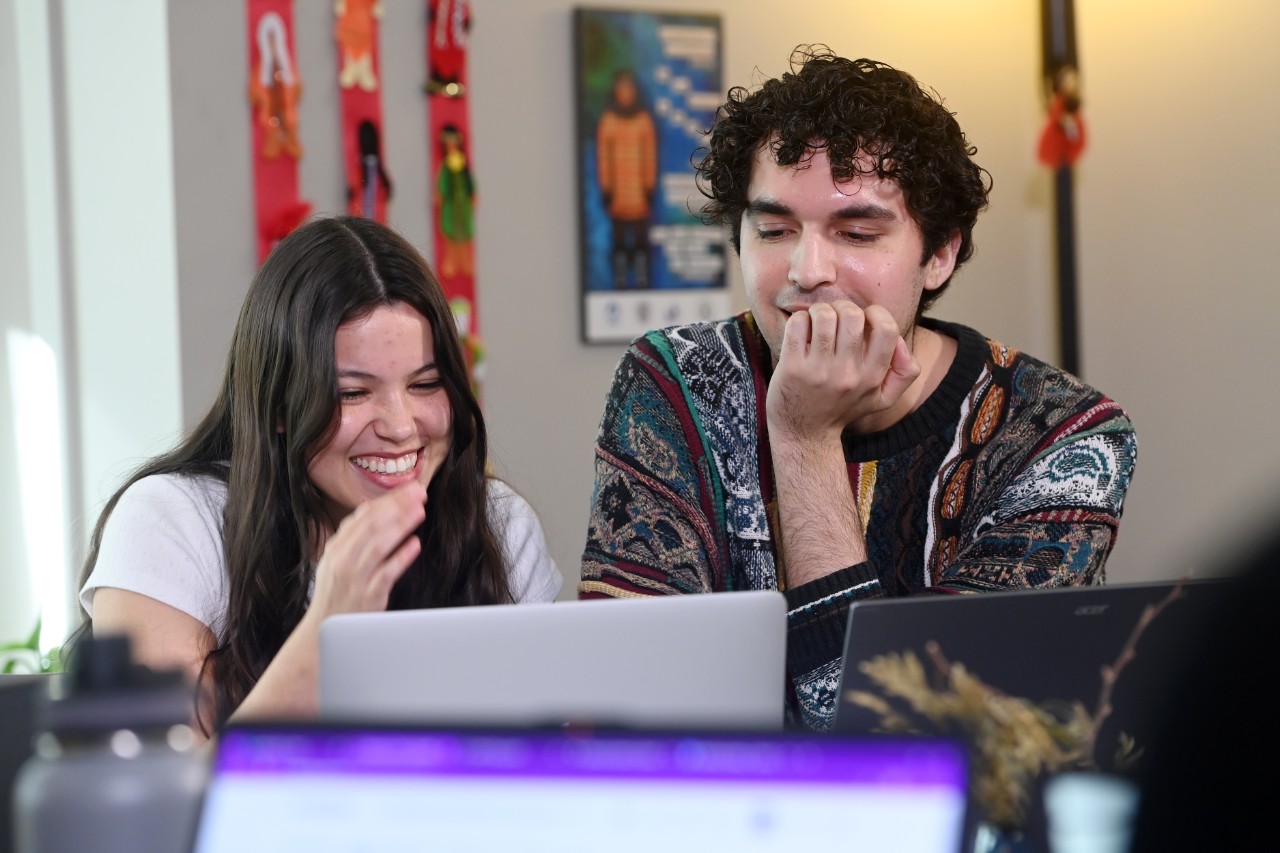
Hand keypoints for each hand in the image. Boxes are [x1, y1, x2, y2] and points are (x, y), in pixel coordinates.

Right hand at [306, 482, 426, 623]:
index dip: (388, 500)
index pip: (364, 516)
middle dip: (397, 506)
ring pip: (379, 545)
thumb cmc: (336, 591)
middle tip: (419, 493)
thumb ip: (352, 534)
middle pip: (372, 526)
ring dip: (401, 525)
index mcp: (336, 547)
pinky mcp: (369, 596)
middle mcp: (344, 560)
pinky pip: (386, 573)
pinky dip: (401, 557)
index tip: (409, 488)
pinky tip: (415, 544)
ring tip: (420, 511)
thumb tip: (369, 507)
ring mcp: (356, 578)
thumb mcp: (336, 559)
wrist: (324, 629)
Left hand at [766, 300, 919, 442]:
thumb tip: (902, 343)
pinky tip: (800, 331)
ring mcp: (818, 371)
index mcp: (872, 377)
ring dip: (819, 311)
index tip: (864, 319)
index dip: (876, 313)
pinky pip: (797, 324)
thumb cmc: (843, 409)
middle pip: (852, 315)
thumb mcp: (882, 399)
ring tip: (816, 322)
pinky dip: (798, 319)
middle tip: (835, 317)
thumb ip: (905, 372)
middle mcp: (847, 374)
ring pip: (823, 315)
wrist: (803, 433)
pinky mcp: (792, 368)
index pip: (887, 329)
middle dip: (842, 307)